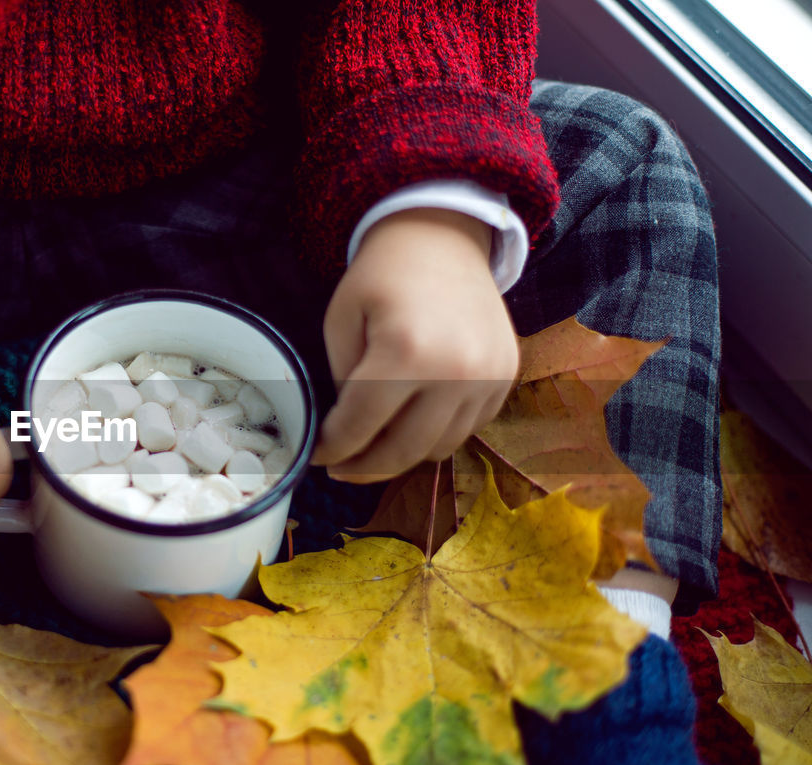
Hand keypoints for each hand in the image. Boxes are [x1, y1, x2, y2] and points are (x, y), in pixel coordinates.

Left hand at [313, 208, 518, 482]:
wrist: (443, 237)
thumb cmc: (382, 275)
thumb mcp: (340, 320)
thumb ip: (340, 382)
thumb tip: (347, 434)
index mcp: (405, 353)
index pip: (360, 427)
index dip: (332, 449)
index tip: (318, 456)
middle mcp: (455, 371)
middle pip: (403, 451)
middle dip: (365, 467)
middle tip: (342, 468)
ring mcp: (487, 377)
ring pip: (439, 448)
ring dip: (403, 453)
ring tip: (376, 442)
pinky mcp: (505, 377)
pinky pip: (468, 429)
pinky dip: (437, 433)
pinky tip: (413, 417)